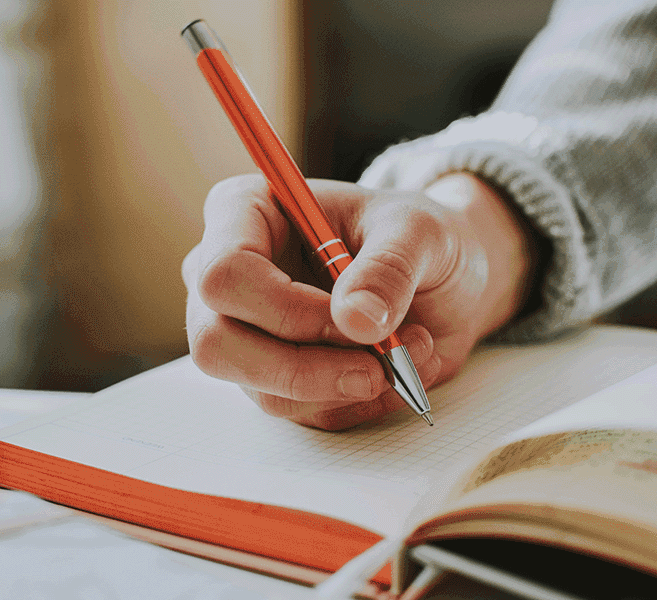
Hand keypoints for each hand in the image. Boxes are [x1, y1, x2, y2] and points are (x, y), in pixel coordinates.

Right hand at [182, 173, 536, 429]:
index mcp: (244, 213)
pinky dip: (358, 401)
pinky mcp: (272, 378)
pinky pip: (301, 412)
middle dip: (304, 367)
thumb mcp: (420, 231)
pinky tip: (396, 367)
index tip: (353, 319)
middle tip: (377, 364)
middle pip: (217, 343)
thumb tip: (356, 320)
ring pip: (262, 389)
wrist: (439, 277)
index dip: (285, 309)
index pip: (224, 274)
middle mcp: (227, 276)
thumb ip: (389, 268)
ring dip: (345, 385)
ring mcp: (243, 333)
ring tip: (410, 350)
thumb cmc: (415, 236)